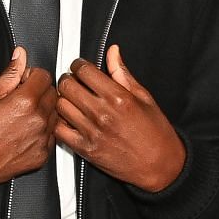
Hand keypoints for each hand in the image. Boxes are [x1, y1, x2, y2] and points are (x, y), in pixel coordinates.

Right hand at [0, 48, 56, 189]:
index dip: (32, 75)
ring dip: (42, 111)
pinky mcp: (42, 156)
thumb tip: (19, 57)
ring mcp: (41, 140)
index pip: (44, 76)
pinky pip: (50, 135)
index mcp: (24, 102)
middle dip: (39, 91)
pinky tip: (22, 132)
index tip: (23, 81)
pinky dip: (41, 131)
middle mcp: (37, 121)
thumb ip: (9, 75)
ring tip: (19, 117)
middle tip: (19, 98)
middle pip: (52, 94)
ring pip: (54, 114)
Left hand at [55, 45, 185, 193]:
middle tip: (74, 82)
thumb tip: (112, 52)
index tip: (80, 67)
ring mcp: (92, 132)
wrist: (159, 165)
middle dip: (68, 79)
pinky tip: (69, 119)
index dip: (79, 65)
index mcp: (118, 98)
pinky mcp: (85, 149)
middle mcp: (103, 114)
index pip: (84, 70)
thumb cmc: (155, 133)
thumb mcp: (144, 97)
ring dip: (63, 99)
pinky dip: (60, 122)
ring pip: (60, 105)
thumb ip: (123, 73)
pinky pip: (59, 130)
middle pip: (67, 85)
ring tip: (72, 100)